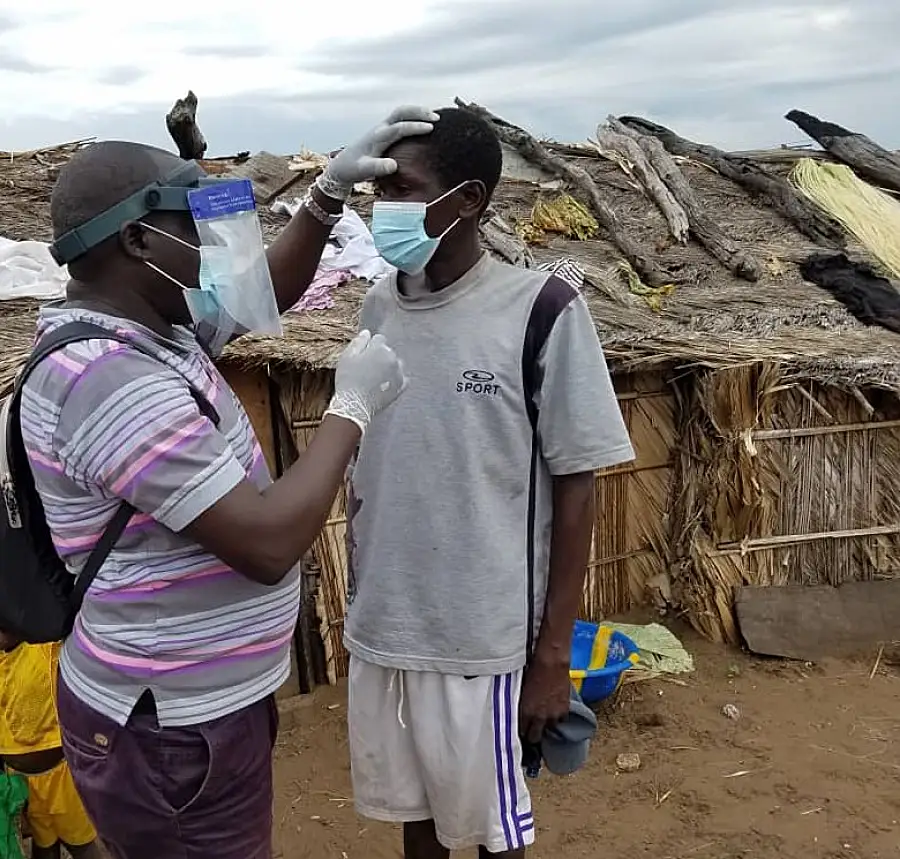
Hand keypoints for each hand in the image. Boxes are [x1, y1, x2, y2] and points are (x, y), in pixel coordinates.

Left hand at [317, 106, 438, 198]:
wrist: (342, 165)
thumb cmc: (353, 169)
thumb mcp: (364, 171)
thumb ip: (377, 168)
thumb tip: (393, 166)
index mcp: (377, 137)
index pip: (399, 128)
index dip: (415, 127)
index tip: (431, 128)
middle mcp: (380, 129)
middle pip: (401, 112)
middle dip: (419, 112)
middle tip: (436, 118)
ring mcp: (382, 128)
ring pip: (401, 113)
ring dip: (418, 112)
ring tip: (435, 117)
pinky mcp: (384, 131)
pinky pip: (400, 118)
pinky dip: (413, 116)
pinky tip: (424, 122)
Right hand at [324, 330, 405, 432]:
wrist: (354, 404)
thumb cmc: (348, 380)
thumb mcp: (347, 357)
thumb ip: (359, 342)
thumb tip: (367, 333)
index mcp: (379, 348)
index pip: (379, 339)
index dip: (370, 346)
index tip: (363, 355)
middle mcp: (393, 358)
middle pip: (388, 351)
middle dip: (379, 356)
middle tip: (367, 368)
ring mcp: (399, 373)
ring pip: (396, 364)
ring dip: (389, 367)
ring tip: (375, 377)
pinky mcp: (401, 387)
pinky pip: (402, 378)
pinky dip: (396, 379)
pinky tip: (385, 384)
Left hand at [519, 651, 570, 743]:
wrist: (551, 663)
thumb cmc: (532, 670)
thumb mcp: (521, 690)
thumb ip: (521, 704)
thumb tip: (518, 711)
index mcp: (525, 713)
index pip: (521, 732)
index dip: (520, 731)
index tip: (520, 728)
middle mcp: (539, 718)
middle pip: (534, 737)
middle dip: (531, 734)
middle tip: (530, 729)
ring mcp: (553, 716)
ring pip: (548, 729)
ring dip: (546, 724)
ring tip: (543, 717)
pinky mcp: (564, 710)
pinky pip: (560, 721)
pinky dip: (557, 717)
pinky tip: (553, 710)